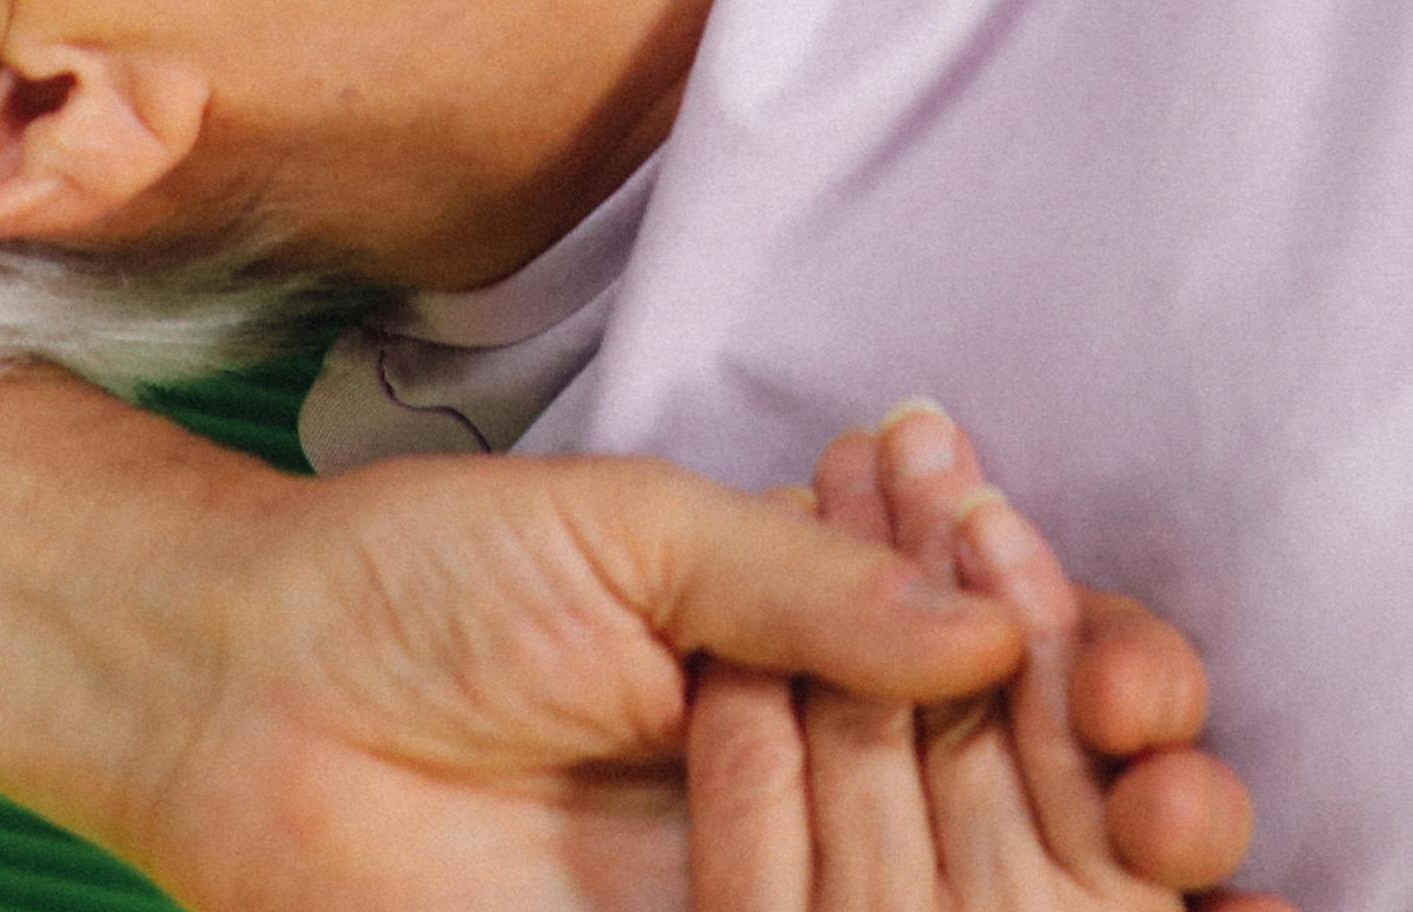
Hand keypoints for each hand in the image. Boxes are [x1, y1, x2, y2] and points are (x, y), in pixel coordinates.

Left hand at [124, 424, 1261, 911]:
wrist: (245, 690)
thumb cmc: (424, 575)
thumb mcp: (632, 537)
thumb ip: (805, 581)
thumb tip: (995, 614)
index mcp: (817, 653)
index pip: (1012, 677)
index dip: (1100, 678)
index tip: (1135, 677)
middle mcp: (817, 779)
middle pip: (1027, 813)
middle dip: (1134, 798)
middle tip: (1166, 780)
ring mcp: (763, 888)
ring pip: (956, 900)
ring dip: (1069, 884)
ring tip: (1150, 843)